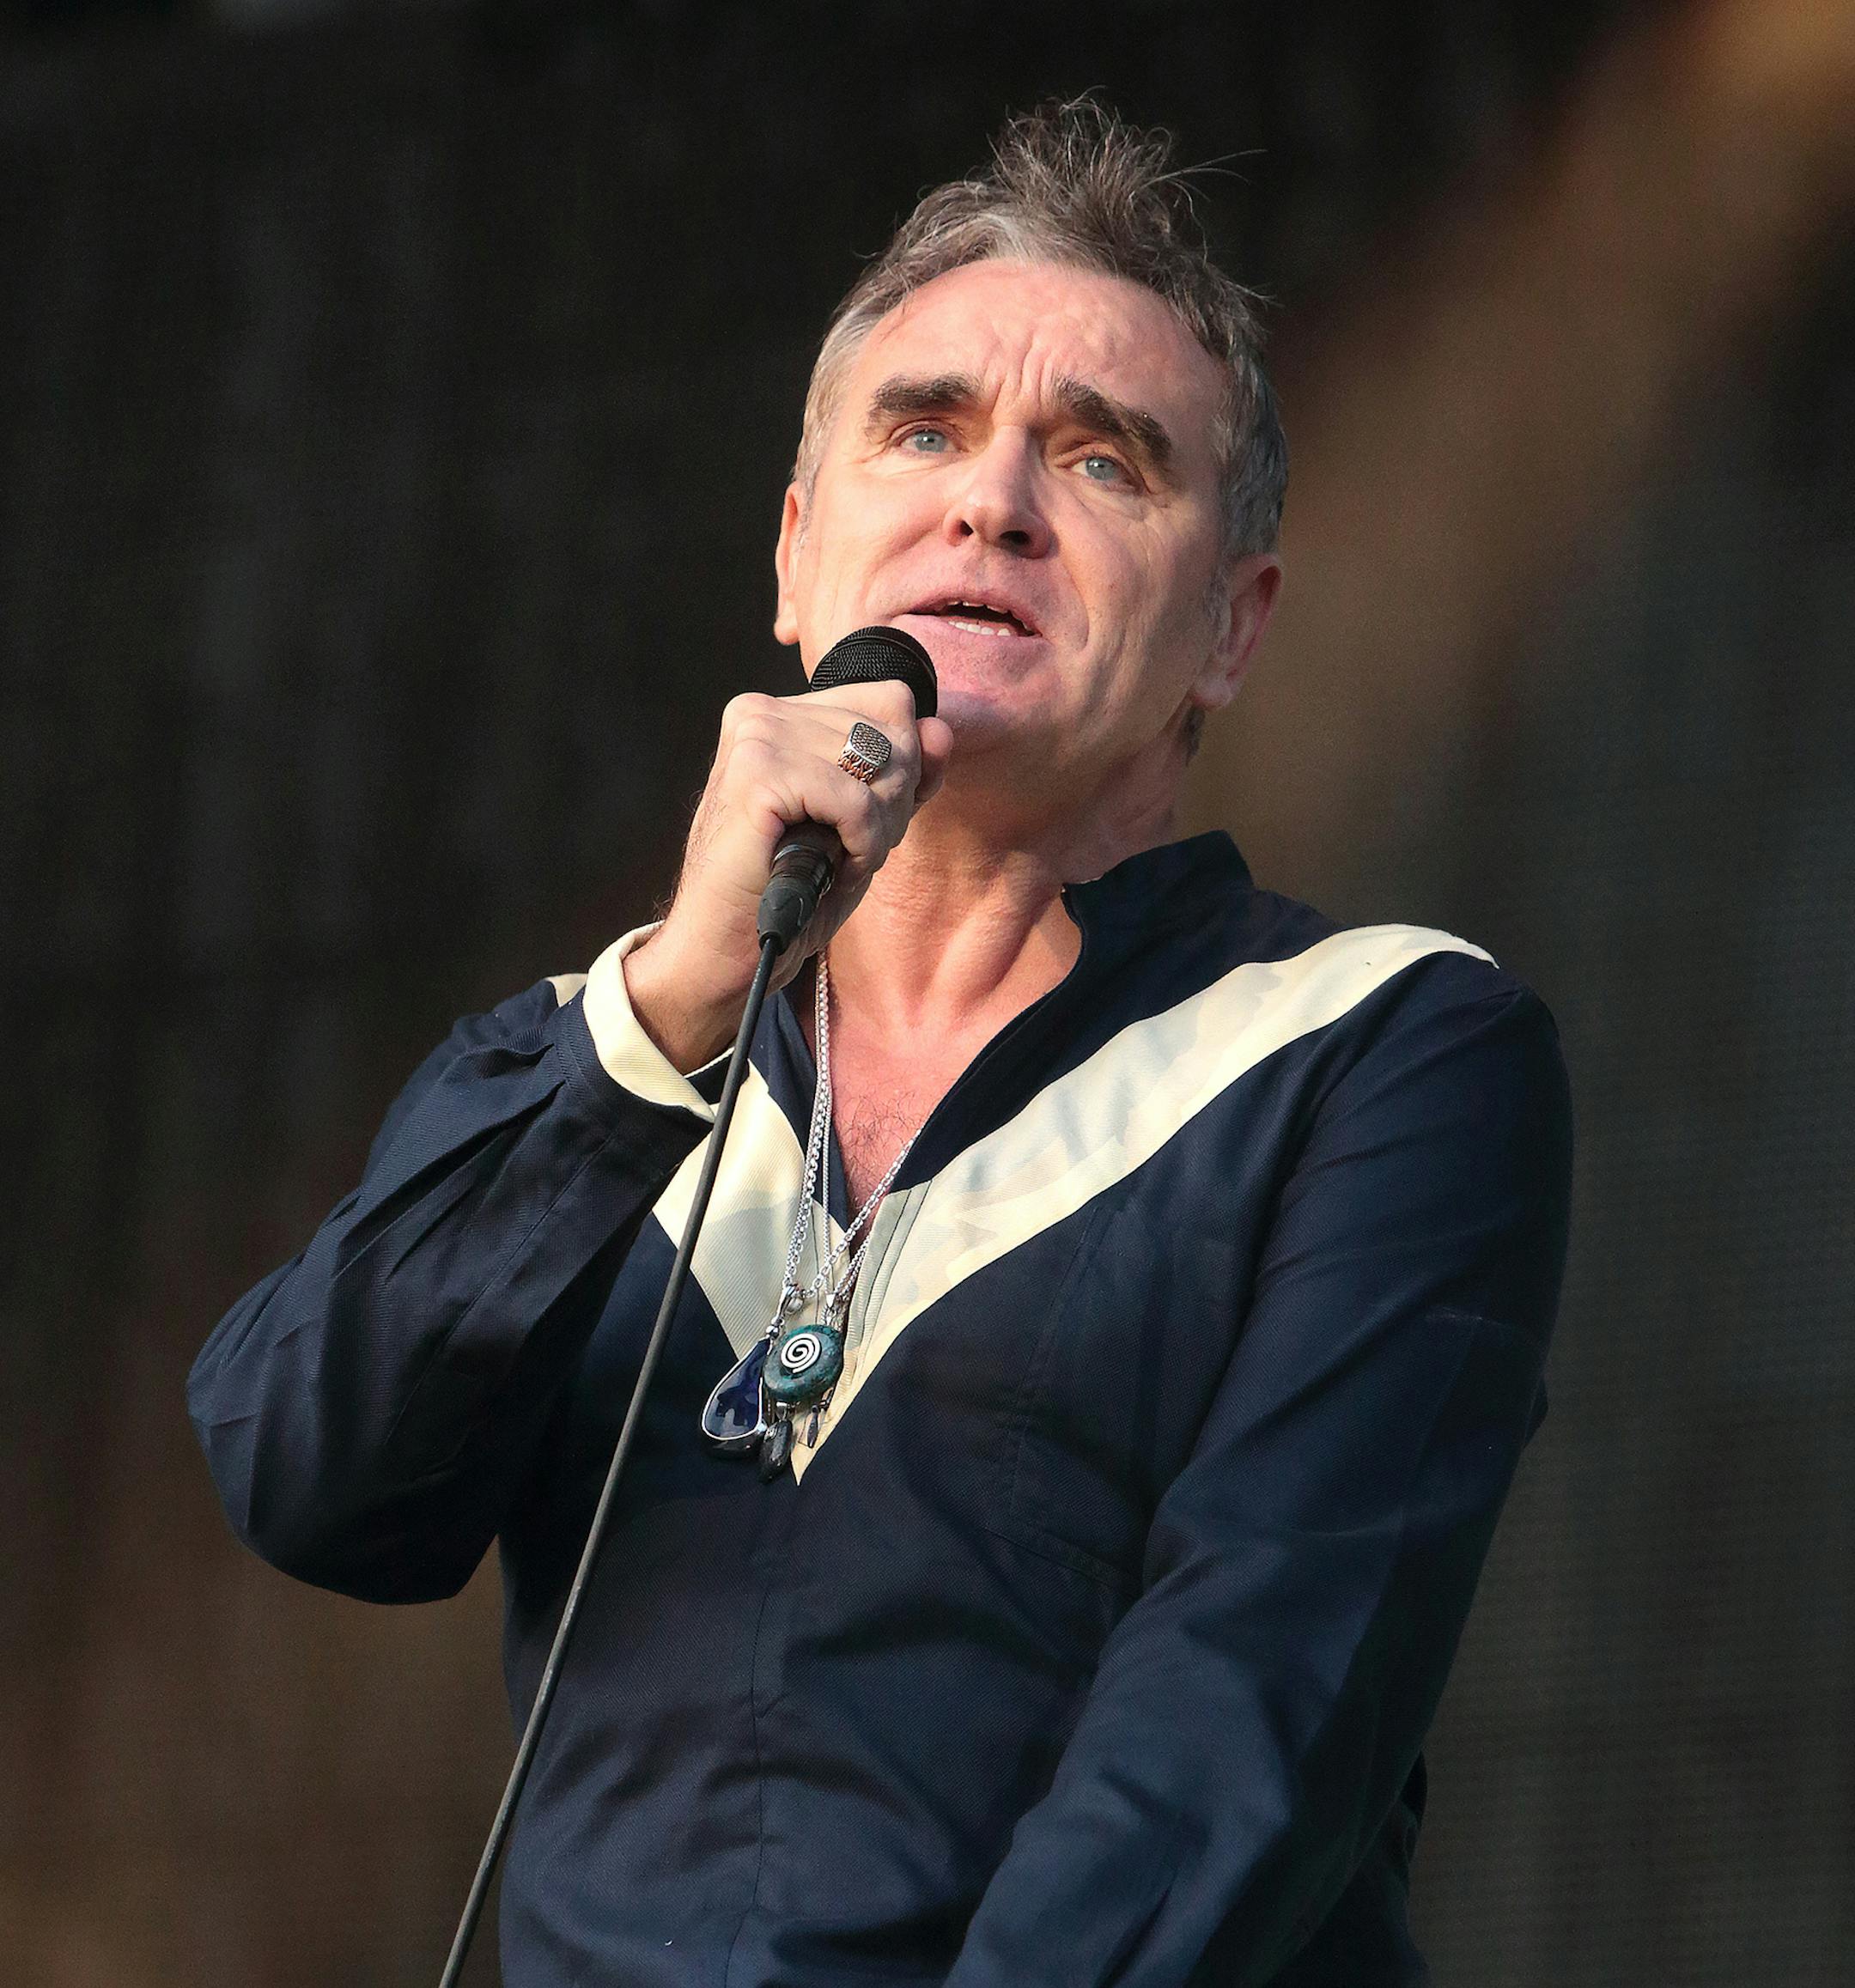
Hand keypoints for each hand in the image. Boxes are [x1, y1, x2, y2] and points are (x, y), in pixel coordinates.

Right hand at [624, 680, 954, 1069]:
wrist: (722, 952)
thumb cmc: (789, 893)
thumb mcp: (863, 827)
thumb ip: (904, 775)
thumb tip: (940, 730)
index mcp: (783, 713)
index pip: (892, 703)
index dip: (901, 769)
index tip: (865, 824)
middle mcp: (763, 712)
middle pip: (893, 730)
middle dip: (892, 803)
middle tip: (849, 851)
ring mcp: (757, 737)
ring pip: (881, 762)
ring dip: (876, 829)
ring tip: (835, 860)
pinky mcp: (757, 775)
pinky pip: (856, 800)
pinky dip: (862, 844)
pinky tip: (830, 867)